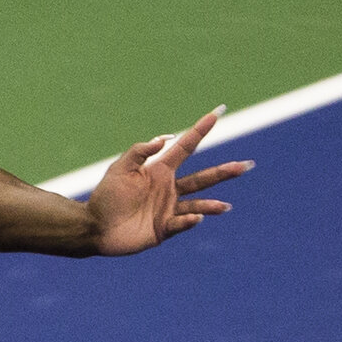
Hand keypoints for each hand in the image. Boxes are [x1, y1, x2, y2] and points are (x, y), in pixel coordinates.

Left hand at [85, 107, 251, 256]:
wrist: (95, 227)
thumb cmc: (106, 196)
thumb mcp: (120, 168)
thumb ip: (140, 151)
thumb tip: (164, 138)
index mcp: (160, 170)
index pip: (186, 146)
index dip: (201, 130)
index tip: (218, 112)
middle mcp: (169, 189)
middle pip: (203, 178)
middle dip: (224, 172)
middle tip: (246, 165)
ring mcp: (168, 210)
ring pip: (197, 204)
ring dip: (212, 205)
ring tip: (225, 206)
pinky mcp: (164, 229)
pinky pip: (181, 223)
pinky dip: (189, 221)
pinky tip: (197, 218)